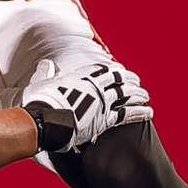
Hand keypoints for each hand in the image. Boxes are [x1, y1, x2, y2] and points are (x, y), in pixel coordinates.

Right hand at [24, 62, 151, 153]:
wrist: (44, 122)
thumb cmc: (39, 103)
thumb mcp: (40, 82)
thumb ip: (46, 72)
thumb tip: (46, 64)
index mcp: (79, 76)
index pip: (102, 69)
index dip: (113, 69)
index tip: (120, 70)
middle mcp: (94, 87)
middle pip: (118, 79)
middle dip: (129, 80)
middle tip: (137, 82)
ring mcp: (101, 102)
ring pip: (126, 94)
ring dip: (138, 94)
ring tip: (146, 96)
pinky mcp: (105, 119)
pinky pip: (127, 113)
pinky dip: (139, 112)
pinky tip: (149, 112)